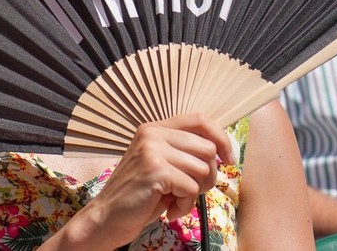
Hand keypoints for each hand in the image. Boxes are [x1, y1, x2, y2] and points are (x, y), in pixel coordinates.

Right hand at [58, 113, 234, 248]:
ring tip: (174, 200)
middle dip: (207, 176)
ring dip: (194, 194)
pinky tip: (169, 209)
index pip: (200, 119)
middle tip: (189, 191)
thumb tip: (222, 151)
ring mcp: (152, 150)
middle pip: (207, 148)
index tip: (229, 159)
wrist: (107, 217)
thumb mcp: (162, 165)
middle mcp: (153, 134)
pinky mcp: (155, 170)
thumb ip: (184, 152)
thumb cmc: (140, 195)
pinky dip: (185, 205)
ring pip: (202, 169)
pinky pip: (191, 187)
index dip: (221, 138)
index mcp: (155, 129)